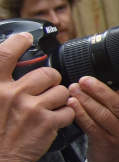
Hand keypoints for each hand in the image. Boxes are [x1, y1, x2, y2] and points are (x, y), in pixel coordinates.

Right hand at [0, 33, 73, 161]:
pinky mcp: (47, 123)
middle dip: (51, 82)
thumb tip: (5, 65)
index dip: (17, 41)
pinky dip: (65, 116)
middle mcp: (11, 93)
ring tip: (48, 109)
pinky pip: (68, 111)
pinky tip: (53, 121)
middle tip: (43, 91)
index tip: (25, 38)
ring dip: (59, 99)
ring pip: (62, 91)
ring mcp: (31, 108)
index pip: (4, 54)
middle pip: (47, 73)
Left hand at [68, 77, 118, 161]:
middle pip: (118, 105)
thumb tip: (104, 80)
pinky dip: (80, 113)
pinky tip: (72, 104)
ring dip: (86, 100)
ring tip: (74, 89)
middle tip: (85, 80)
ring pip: (102, 114)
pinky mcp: (105, 142)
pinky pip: (91, 125)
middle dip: (99, 91)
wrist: (115, 160)